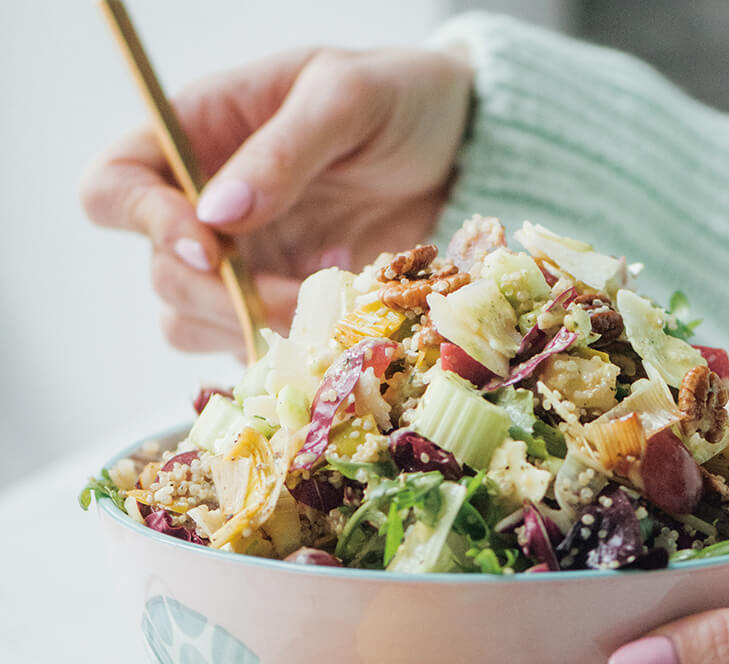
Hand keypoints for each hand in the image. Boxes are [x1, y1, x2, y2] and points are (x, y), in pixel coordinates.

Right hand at [81, 46, 472, 353]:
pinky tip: (338, 322)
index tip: (211, 252)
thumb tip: (215, 218)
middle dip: (222, 298)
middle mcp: (207, 206)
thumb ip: (282, 151)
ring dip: (250, 330)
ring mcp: (246, 260)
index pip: (116, 186)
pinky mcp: (284, 299)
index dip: (146, 224)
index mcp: (199, 136)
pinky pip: (252, 343)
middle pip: (162, 275)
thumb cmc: (400, 99)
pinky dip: (286, 349)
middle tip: (298, 298)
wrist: (461, 150)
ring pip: (195, 323)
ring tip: (327, 308)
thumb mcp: (346, 100)